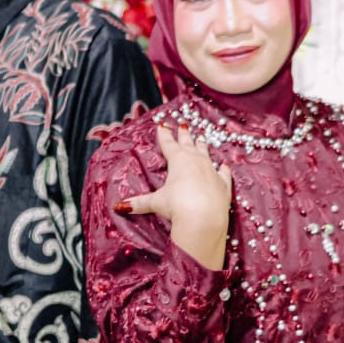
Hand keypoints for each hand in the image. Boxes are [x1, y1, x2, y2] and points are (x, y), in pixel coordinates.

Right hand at [117, 123, 231, 269]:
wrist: (204, 217)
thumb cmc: (178, 206)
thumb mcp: (156, 203)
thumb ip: (140, 203)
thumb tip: (119, 207)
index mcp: (178, 160)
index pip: (168, 144)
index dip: (164, 134)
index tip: (162, 124)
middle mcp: (196, 161)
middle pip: (188, 143)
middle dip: (184, 134)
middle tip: (183, 124)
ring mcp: (212, 170)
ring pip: (206, 153)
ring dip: (202, 145)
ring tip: (201, 137)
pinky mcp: (223, 184)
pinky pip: (223, 173)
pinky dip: (223, 169)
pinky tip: (224, 165)